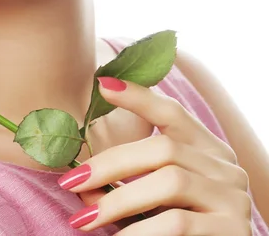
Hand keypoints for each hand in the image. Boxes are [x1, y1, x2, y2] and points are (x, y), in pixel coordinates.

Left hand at [57, 77, 252, 234]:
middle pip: (163, 148)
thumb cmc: (175, 230)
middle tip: (71, 181)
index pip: (172, 113)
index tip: (101, 85)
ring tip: (84, 218)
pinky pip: (177, 223)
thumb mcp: (151, 195)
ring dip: (118, 200)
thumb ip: (126, 181)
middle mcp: (226, 167)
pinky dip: (139, 231)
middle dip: (110, 164)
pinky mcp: (234, 230)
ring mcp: (234, 198)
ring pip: (170, 182)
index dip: (138, 97)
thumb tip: (80, 181)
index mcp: (207, 149)